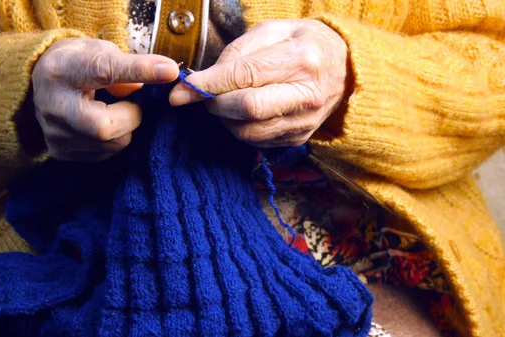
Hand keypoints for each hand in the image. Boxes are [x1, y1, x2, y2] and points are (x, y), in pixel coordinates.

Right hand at [32, 38, 178, 160]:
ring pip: (110, 144)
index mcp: (64, 70)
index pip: (105, 71)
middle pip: (104, 127)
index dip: (140, 71)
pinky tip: (102, 122)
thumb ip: (126, 65)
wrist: (44, 82)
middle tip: (131, 105)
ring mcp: (55, 133)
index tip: (169, 71)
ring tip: (114, 111)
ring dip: (125, 129)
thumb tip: (149, 85)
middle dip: (131, 117)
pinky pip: (104, 154)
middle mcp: (54, 105)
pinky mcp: (60, 152)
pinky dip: (114, 140)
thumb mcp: (100, 51)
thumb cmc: (79, 63)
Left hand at [169, 19, 348, 147]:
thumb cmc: (304, 44)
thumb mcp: (273, 31)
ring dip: (224, 120)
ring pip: (249, 132)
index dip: (208, 85)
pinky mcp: (299, 138)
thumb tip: (203, 78)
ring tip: (222, 102)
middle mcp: (306, 95)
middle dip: (214, 104)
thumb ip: (238, 52)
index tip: (181, 90)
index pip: (245, 77)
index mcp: (301, 59)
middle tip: (202, 96)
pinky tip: (240, 113)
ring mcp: (304, 122)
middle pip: (247, 109)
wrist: (347, 69)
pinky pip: (257, 142)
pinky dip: (239, 129)